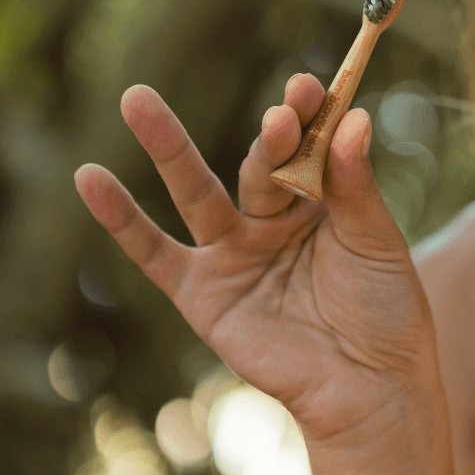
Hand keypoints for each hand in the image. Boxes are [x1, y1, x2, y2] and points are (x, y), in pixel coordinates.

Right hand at [75, 75, 441, 450]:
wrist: (369, 389)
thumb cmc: (384, 309)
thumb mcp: (376, 241)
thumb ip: (356, 185)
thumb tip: (356, 118)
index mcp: (320, 197)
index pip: (308, 142)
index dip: (309, 114)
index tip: (310, 85)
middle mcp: (272, 216)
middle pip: (260, 161)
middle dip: (270, 135)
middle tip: (283, 110)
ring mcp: (234, 251)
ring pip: (197, 190)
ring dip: (167, 145)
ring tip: (137, 98)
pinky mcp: (202, 292)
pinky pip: (155, 252)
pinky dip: (122, 219)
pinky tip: (90, 179)